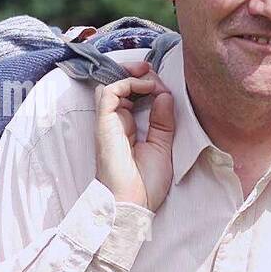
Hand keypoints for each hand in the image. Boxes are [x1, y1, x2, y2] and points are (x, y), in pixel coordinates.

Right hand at [94, 60, 175, 211]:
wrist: (133, 202)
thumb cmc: (146, 183)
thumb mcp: (163, 147)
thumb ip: (163, 122)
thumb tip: (165, 95)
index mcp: (130, 129)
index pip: (134, 97)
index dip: (148, 86)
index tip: (166, 87)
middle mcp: (117, 123)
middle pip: (121, 88)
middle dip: (136, 74)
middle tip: (151, 69)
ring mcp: (109, 123)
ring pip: (112, 86)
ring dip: (130, 75)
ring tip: (149, 75)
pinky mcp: (104, 124)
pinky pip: (108, 94)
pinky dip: (126, 84)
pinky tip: (146, 88)